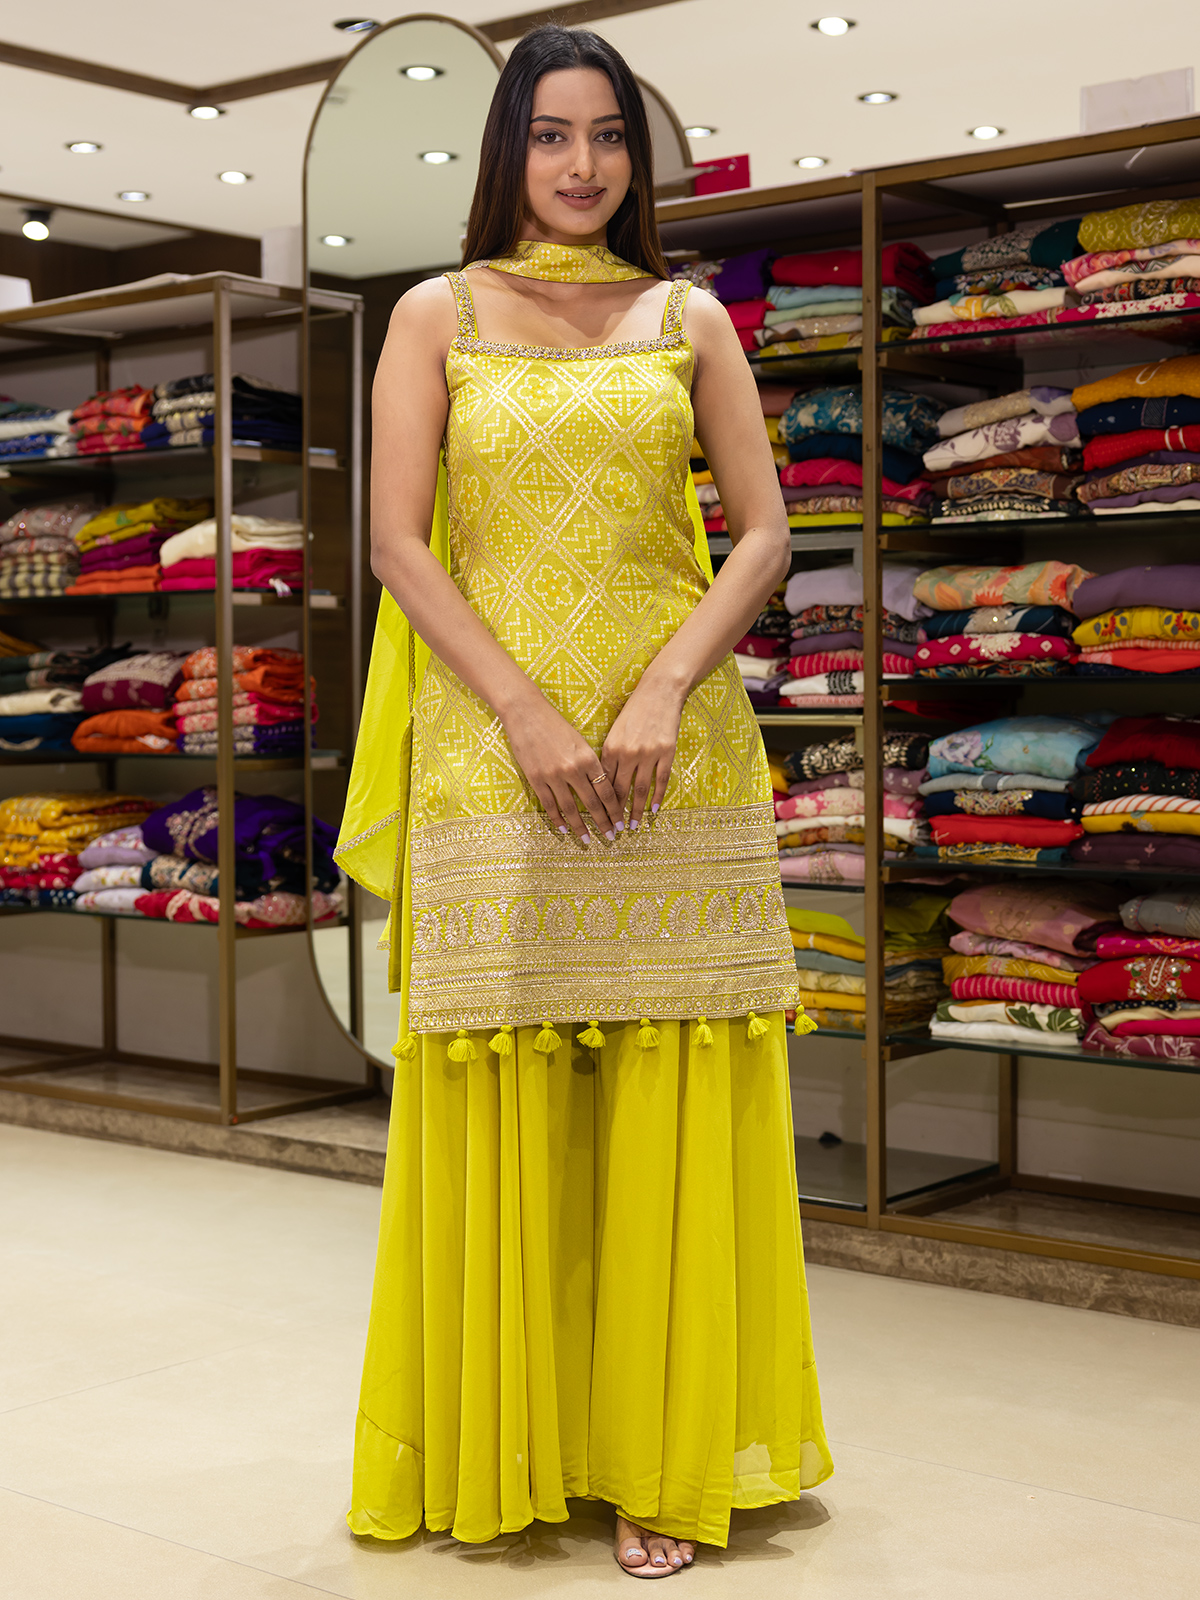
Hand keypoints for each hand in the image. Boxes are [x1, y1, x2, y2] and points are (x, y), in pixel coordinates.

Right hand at [500, 691, 624, 842]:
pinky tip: (564, 829)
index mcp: (588, 758)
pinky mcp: (536, 778)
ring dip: (581, 827)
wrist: (527, 713)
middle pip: (592, 803)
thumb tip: (601, 787)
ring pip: (571, 808)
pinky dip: (557, 819)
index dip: (615, 809)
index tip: (620, 822)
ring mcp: (553, 775)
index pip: (606, 790)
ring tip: (588, 840)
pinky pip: (549, 804)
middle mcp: (573, 769)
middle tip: (611, 837)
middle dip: (604, 822)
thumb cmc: (556, 725)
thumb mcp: (580, 742)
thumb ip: (590, 764)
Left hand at [601, 677, 683, 829]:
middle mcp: (627, 753)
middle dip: (615, 813)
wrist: (659, 692)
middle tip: (613, 830)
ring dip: (636, 811)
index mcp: (610, 748)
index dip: (600, 803)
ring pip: (640, 790)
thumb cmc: (634, 711)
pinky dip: (657, 797)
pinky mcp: (666, 753)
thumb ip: (610, 755)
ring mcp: (648, 754)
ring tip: (633, 826)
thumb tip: (603, 780)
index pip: (603, 783)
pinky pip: (661, 781)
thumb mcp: (615, 731)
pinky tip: (653, 810)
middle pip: (619, 791)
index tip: (598, 818)